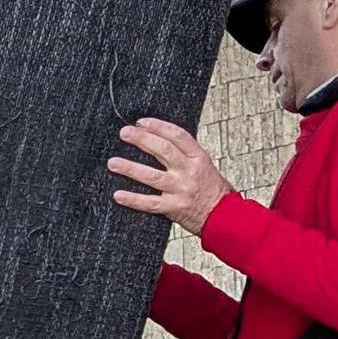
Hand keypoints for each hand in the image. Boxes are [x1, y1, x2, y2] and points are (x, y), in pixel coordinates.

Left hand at [109, 117, 225, 234]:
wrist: (224, 216)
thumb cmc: (212, 189)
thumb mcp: (204, 165)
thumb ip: (184, 153)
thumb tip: (156, 136)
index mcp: (198, 158)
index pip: (178, 136)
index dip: (158, 126)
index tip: (142, 122)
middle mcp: (189, 172)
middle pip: (163, 150)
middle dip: (141, 139)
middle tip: (124, 133)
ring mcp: (181, 190)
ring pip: (152, 176)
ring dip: (130, 168)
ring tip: (113, 162)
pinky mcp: (173, 208)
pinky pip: (150, 203)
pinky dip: (133, 199)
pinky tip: (118, 195)